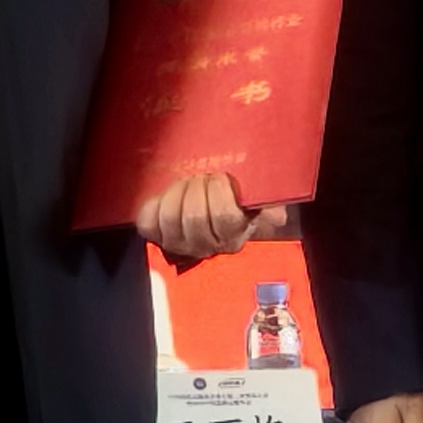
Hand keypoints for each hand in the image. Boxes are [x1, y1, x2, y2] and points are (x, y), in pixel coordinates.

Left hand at [136, 169, 293, 266]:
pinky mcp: (156, 237)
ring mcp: (178, 244)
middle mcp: (206, 246)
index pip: (225, 217)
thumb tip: (275, 212)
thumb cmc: (237, 198)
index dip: (220, 190)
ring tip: (187, 182)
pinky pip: (148, 222)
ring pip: (171, 218)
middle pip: (194, 218)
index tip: (221, 177)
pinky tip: (167, 195)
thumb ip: (270, 203)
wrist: (213, 204)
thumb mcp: (259, 199)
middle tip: (202, 176)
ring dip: (177, 192)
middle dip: (197, 187)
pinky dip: (154, 203)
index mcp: (235, 235)